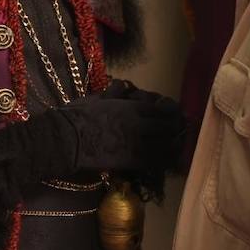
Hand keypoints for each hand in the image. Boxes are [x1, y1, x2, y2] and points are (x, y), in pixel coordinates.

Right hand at [47, 81, 183, 173]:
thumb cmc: (80, 116)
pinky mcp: (132, 162)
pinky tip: (167, 161)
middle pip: (170, 126)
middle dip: (177, 128)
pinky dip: (164, 160)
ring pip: (167, 144)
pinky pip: (156, 162)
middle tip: (180, 130)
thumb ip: (115, 93)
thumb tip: (122, 87)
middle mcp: (141, 125)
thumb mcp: (99, 98)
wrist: (68, 139)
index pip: (164, 108)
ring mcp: (138, 144)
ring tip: (176, 146)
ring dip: (174, 144)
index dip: (172, 111)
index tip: (174, 114)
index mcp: (133, 107)